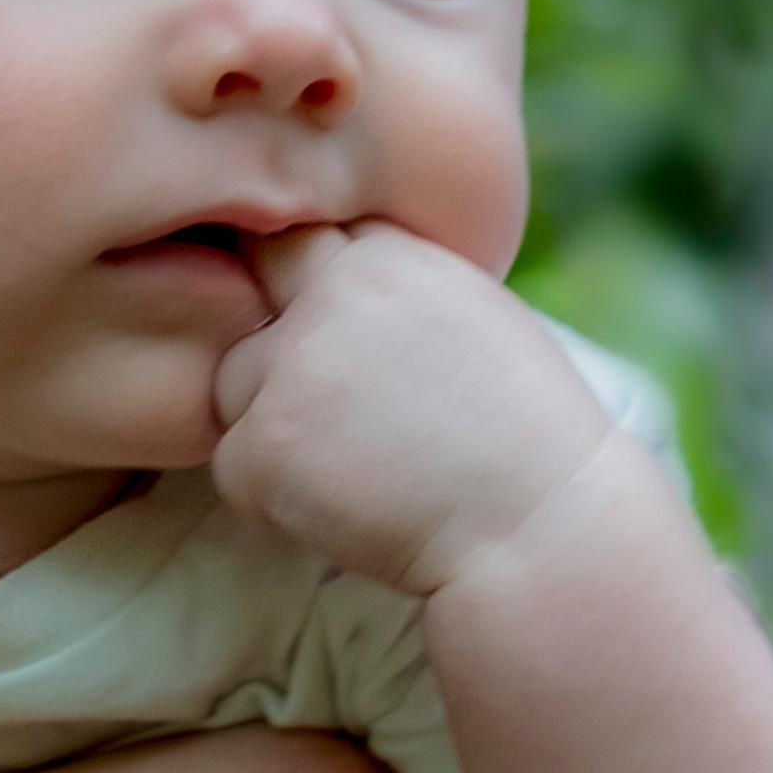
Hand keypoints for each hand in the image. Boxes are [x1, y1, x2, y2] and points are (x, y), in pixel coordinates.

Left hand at [212, 222, 609, 595]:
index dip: (311, 291)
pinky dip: (272, 491)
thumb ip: (385, 282)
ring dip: (270, 420)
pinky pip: (233, 463)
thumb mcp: (468, 310)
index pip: (300, 241)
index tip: (339, 337)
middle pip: (252, 305)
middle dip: (280, 349)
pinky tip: (346, 503)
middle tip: (341, 408)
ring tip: (356, 461)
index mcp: (381, 255)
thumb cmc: (521, 431)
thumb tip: (314, 274)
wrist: (540, 531)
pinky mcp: (260, 449)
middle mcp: (325, 300)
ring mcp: (286, 374)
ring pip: (232, 383)